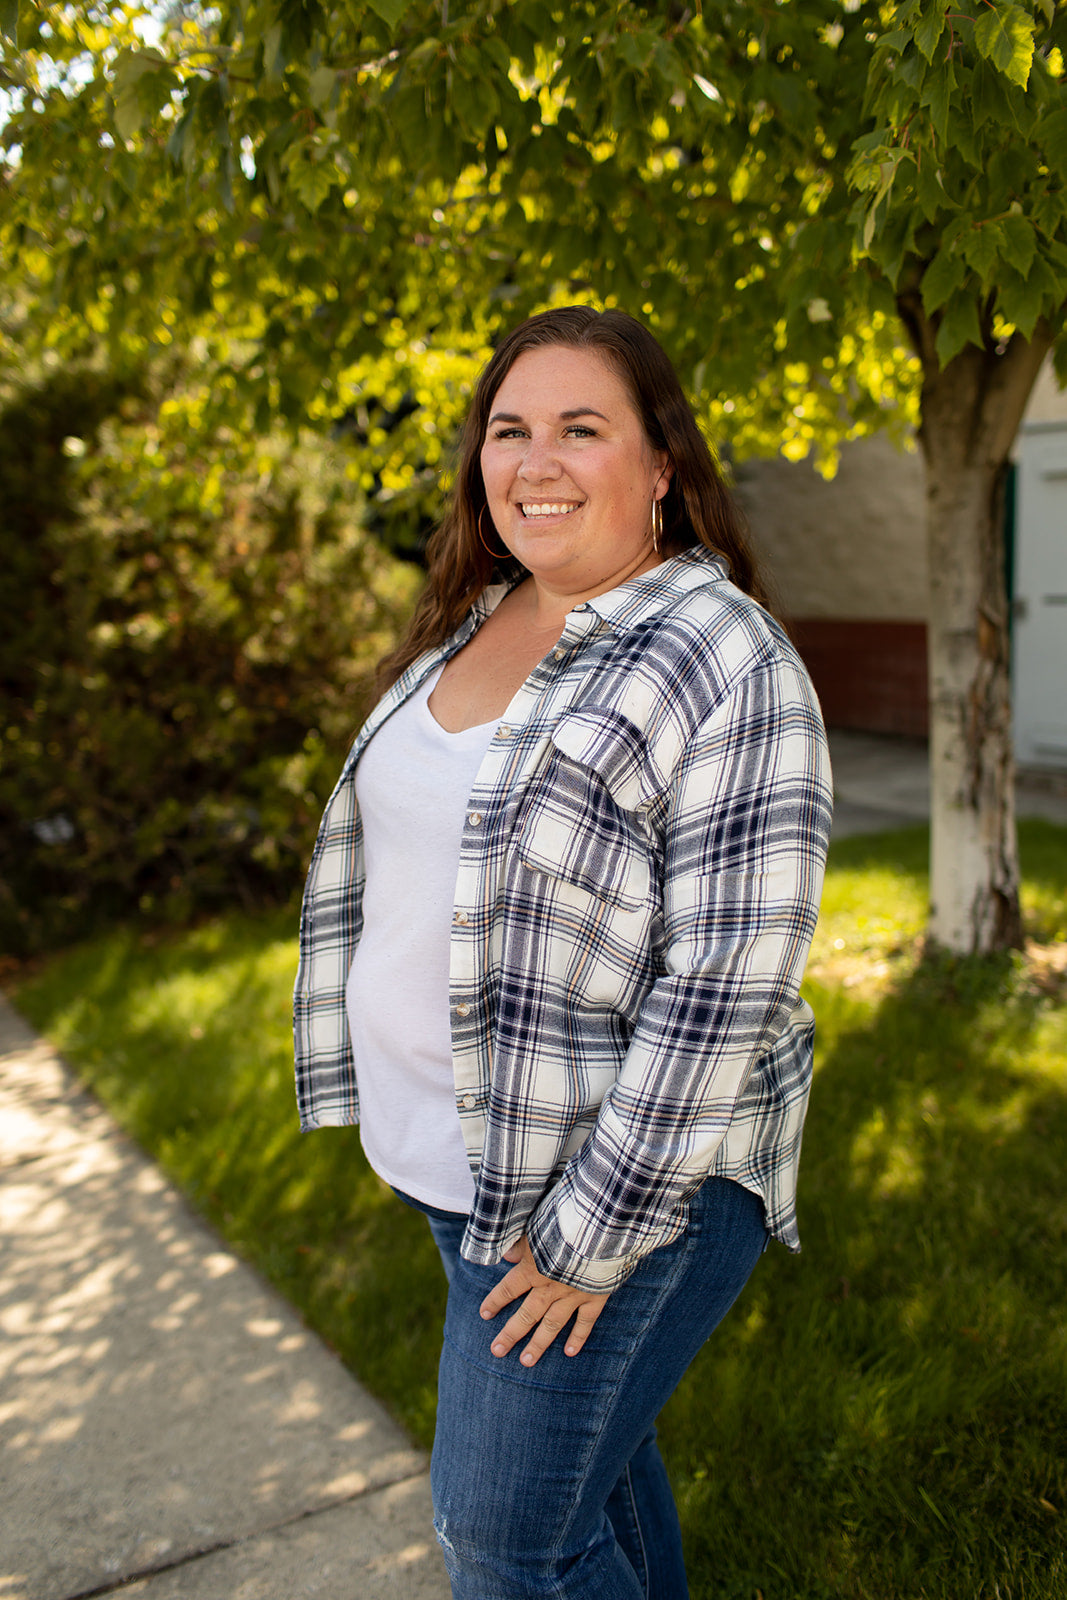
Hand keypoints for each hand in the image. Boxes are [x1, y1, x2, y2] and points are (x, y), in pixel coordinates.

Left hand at [478, 1235, 609, 1366]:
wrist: (601, 1228)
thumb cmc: (566, 1221)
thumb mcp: (536, 1226)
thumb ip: (520, 1242)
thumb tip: (506, 1256)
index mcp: (533, 1269)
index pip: (509, 1288)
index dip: (495, 1301)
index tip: (484, 1314)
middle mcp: (550, 1287)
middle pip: (527, 1315)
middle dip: (511, 1334)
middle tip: (497, 1351)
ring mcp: (573, 1295)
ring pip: (552, 1324)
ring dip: (538, 1344)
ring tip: (526, 1362)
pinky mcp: (595, 1296)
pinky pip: (585, 1321)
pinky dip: (578, 1337)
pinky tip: (569, 1352)